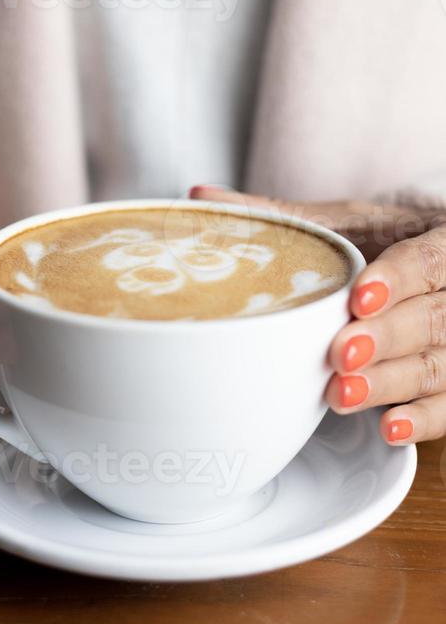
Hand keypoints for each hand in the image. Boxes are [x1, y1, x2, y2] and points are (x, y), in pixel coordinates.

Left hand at [189, 185, 445, 445]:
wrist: (433, 263)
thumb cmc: (386, 241)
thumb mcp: (344, 222)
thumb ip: (282, 215)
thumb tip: (202, 197)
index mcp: (438, 236)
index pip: (430, 258)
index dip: (399, 278)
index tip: (359, 297)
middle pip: (436, 316)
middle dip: (387, 337)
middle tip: (340, 353)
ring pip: (440, 363)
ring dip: (392, 382)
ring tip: (343, 394)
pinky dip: (422, 419)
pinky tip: (388, 427)